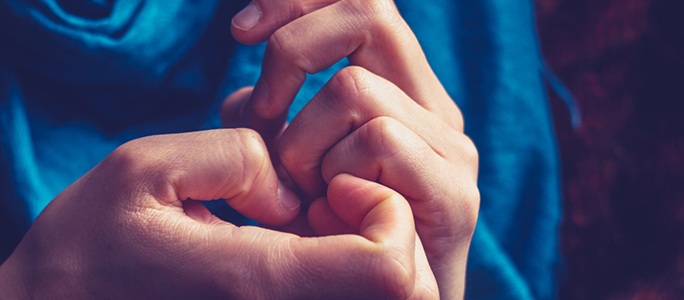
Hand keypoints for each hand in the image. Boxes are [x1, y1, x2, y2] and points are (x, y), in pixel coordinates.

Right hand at [0, 129, 436, 298]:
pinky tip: (284, 249)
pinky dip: (334, 273)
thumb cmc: (84, 246)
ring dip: (362, 254)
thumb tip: (292, 191)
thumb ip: (237, 156)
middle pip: (403, 295)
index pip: (389, 269)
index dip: (385, 209)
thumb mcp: (145, 168)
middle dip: (385, 232)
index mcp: (256, 284)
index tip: (331, 181)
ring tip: (302, 224)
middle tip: (322, 201)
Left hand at [224, 1, 479, 298]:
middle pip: (367, 12)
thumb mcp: (287, 161)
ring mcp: (450, 148)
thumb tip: (245, 96)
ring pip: (356, 88)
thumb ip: (273, 116)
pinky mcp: (455, 193)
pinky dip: (334, 173)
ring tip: (302, 194)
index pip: (361, 0)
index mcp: (400, 90)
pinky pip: (380, 140)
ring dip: (302, 141)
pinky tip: (330, 210)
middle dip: (291, 50)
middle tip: (262, 110)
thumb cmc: (324, 239)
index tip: (239, 31)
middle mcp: (432, 107)